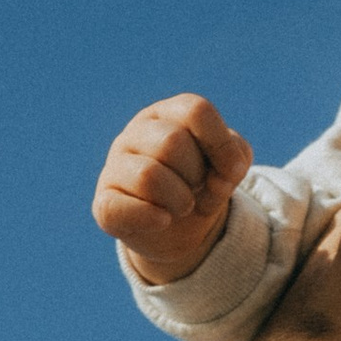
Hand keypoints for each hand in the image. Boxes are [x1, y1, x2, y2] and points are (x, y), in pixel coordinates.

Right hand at [93, 95, 253, 285]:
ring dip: (179, 200)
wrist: (178, 229)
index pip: (195, 110)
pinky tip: (162, 220)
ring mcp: (115, 166)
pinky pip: (121, 207)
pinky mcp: (104, 202)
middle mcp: (136, 133)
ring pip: (148, 176)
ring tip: (182, 206)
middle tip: (196, 188)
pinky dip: (152, 219)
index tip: (230, 171)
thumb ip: (235, 159)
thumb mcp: (228, 168)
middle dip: (196, 175)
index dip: (221, 144)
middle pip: (172, 142)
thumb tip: (220, 178)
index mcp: (168, 114)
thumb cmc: (201, 185)